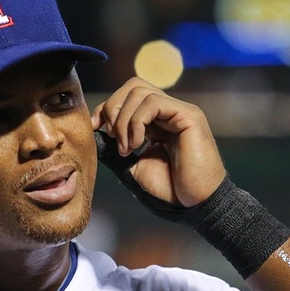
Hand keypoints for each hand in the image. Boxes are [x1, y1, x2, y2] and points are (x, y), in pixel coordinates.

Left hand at [91, 77, 225, 207]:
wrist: (194, 205)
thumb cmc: (169, 190)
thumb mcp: (133, 168)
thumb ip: (116, 150)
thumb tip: (96, 135)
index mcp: (156, 122)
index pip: (128, 97)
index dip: (106, 108)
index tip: (94, 127)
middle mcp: (168, 112)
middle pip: (133, 86)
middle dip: (113, 108)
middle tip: (113, 138)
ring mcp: (179, 111)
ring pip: (140, 91)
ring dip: (123, 120)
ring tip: (127, 148)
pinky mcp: (188, 115)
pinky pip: (153, 102)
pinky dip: (137, 122)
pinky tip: (138, 144)